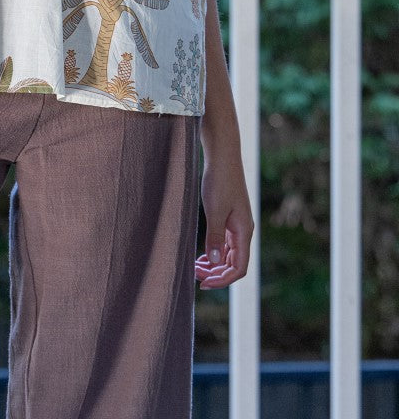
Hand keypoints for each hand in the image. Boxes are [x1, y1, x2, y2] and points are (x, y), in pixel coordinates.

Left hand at [195, 147, 253, 289]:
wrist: (223, 156)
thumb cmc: (220, 181)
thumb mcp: (214, 210)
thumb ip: (214, 237)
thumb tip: (214, 263)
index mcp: (244, 232)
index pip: (238, 268)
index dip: (222, 280)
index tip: (203, 283)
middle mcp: (243, 230)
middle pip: (234, 264)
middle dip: (216, 274)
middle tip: (195, 277)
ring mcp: (237, 224)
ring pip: (229, 254)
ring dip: (214, 264)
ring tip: (196, 268)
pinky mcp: (229, 216)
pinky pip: (225, 243)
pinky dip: (214, 252)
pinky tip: (201, 254)